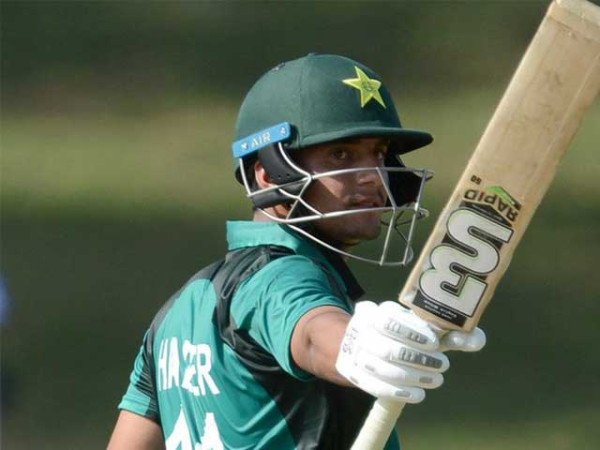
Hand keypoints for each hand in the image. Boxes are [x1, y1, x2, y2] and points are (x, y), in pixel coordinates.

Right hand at [335, 301, 484, 403]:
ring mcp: (355, 355)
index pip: (388, 320)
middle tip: (443, 365)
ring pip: (383, 370)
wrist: (358, 346)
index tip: (434, 343)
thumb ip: (449, 332)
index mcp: (375, 313)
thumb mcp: (419, 328)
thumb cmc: (400, 335)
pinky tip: (418, 395)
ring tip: (436, 380)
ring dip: (413, 377)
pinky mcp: (354, 375)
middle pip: (387, 349)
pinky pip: (375, 387)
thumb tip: (476, 339)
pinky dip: (399, 393)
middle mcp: (361, 332)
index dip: (412, 333)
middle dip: (419, 359)